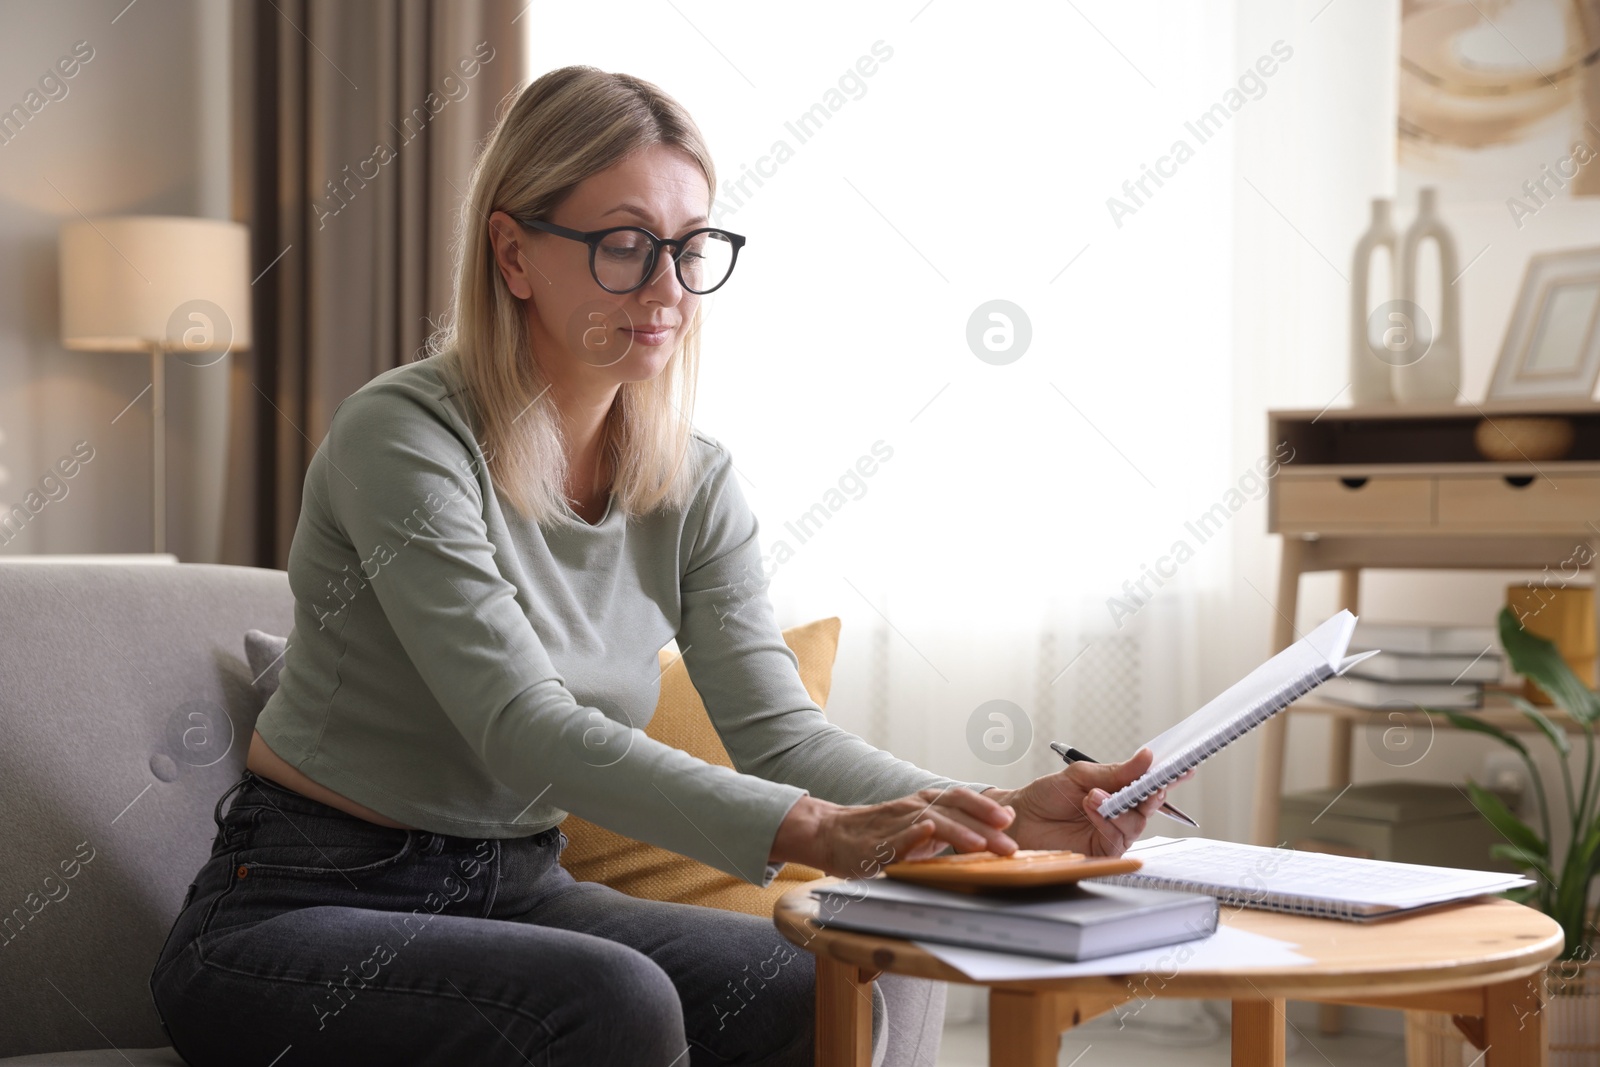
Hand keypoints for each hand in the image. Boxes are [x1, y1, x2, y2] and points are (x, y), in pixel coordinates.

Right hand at [768, 786, 1017, 879]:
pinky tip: (925, 832)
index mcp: (927, 803)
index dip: (986, 808)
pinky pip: (895, 837)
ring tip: (979, 844)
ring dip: (956, 832)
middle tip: (1010, 847)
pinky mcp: (875, 844)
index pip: (962, 800)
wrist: (834, 835)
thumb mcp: (927, 827)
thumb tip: (1005, 818)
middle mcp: (914, 807)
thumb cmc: (885, 833)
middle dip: (984, 828)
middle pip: (954, 812)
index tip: (1012, 821)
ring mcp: (895, 824)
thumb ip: (962, 822)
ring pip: (930, 823)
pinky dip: (911, 834)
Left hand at [981, 748, 1187, 857]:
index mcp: (1118, 790)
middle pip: (1149, 806)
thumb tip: (1146, 757)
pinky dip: (1108, 822)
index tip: (1185, 767)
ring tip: (1094, 795)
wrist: (1019, 818)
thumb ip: (1115, 772)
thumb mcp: (1080, 775)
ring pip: (1136, 823)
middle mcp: (1120, 813)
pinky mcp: (1103, 852)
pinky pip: (1118, 839)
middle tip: (1147, 783)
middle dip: (1150, 793)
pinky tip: (1092, 808)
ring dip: (1119, 807)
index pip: (1149, 784)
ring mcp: (1113, 833)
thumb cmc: (1046, 796)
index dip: (1169, 777)